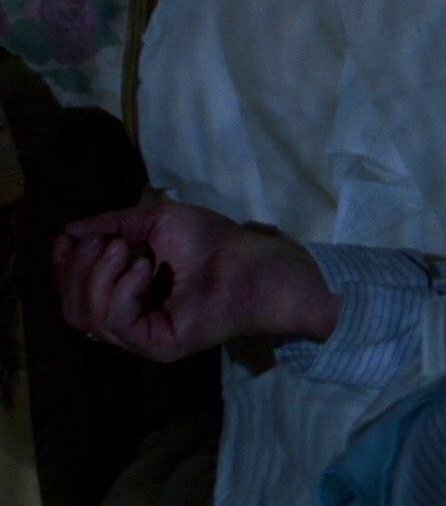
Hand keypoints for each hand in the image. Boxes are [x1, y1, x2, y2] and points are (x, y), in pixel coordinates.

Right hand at [51, 200, 339, 362]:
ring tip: (132, 252)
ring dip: (100, 275)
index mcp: (127, 296)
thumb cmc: (215, 242)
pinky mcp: (156, 347)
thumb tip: (68, 231)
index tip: (67, 238)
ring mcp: (142, 338)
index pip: (73, 293)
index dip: (64, 266)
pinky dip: (122, 289)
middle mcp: (130, 322)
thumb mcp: (156, 223)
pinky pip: (114, 322)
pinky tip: (145, 268)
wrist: (256, 264)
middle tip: (111, 244)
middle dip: (80, 269)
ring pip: (86, 316)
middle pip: (72, 308)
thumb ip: (113, 226)